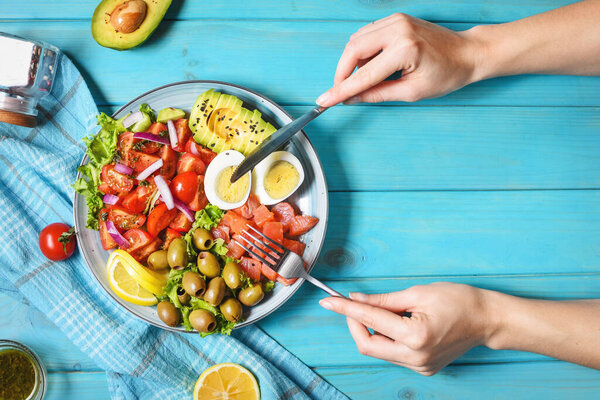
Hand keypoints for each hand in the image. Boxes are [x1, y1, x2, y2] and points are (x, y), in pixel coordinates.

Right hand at [316, 13, 482, 105]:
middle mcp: (397, 30)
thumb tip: (352, 99)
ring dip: (351, 62)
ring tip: (361, 80)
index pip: (364, 74)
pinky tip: (370, 65)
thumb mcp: (411, 92)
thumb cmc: (446, 74)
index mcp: (404, 50)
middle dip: (342, 73)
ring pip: (357, 40)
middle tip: (341, 92)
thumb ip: (378, 94)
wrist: (467, 53)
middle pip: (352, 50)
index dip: (341, 90)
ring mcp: (396, 21)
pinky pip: (367, 34)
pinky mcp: (395, 19)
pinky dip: (362, 51)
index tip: (324, 100)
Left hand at [319, 282, 494, 374]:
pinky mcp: (423, 368)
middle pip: (368, 346)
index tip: (328, 301)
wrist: (487, 320)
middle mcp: (415, 357)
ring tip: (380, 310)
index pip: (370, 322)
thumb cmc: (459, 301)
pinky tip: (394, 324)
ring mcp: (419, 366)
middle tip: (352, 304)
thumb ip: (383, 300)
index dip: (346, 310)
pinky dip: (385, 338)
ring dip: (370, 331)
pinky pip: (393, 354)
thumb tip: (356, 299)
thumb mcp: (418, 293)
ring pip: (379, 351)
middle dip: (355, 324)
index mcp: (415, 336)